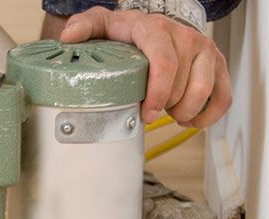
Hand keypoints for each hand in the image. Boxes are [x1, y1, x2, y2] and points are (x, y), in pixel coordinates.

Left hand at [58, 7, 231, 126]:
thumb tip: (69, 36)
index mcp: (156, 30)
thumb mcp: (101, 24)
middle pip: (182, 84)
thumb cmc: (124, 29)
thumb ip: (84, 27)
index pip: (164, 64)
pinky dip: (209, 115)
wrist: (147, 25)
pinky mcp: (217, 64)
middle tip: (149, 112)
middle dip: (164, 106)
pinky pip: (223, 96)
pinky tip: (190, 120)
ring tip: (168, 114)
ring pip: (204, 91)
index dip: (157, 94)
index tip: (146, 113)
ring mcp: (204, 50)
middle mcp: (186, 37)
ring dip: (185, 111)